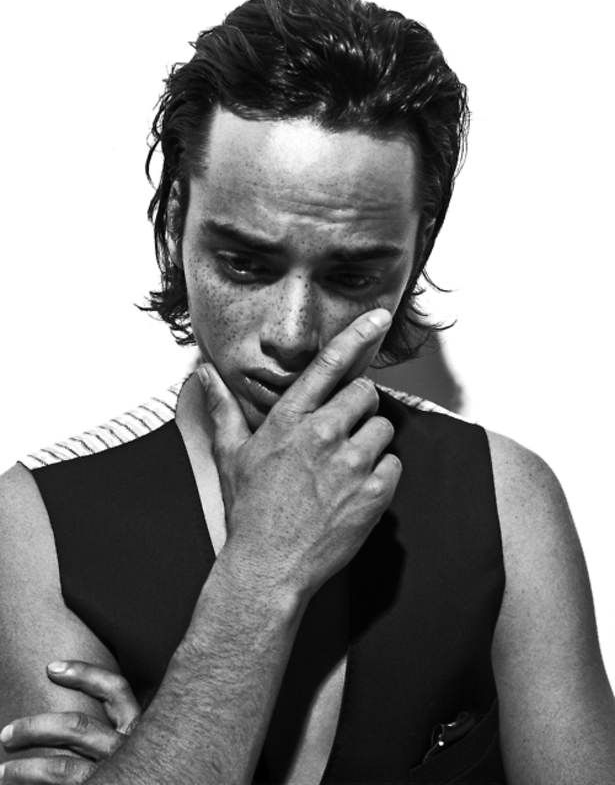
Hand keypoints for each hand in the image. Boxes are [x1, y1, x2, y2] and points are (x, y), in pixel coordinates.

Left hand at [0, 661, 140, 783]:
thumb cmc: (160, 770)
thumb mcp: (148, 744)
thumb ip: (125, 731)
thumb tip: (81, 722)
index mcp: (142, 729)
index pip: (115, 689)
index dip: (84, 674)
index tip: (51, 668)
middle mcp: (129, 750)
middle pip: (76, 727)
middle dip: (36, 727)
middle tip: (7, 734)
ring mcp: (115, 776)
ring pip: (61, 768)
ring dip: (25, 770)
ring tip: (1, 773)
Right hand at [202, 308, 401, 598]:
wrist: (268, 567)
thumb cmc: (249, 512)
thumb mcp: (230, 456)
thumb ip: (222, 408)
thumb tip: (204, 374)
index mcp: (289, 421)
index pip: (327, 365)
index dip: (356, 336)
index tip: (377, 318)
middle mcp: (323, 434)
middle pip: (365, 392)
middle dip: (358, 407)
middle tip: (342, 431)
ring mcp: (351, 464)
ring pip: (384, 428)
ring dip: (370, 442)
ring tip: (345, 467)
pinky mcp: (374, 493)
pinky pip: (394, 464)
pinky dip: (381, 474)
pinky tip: (356, 490)